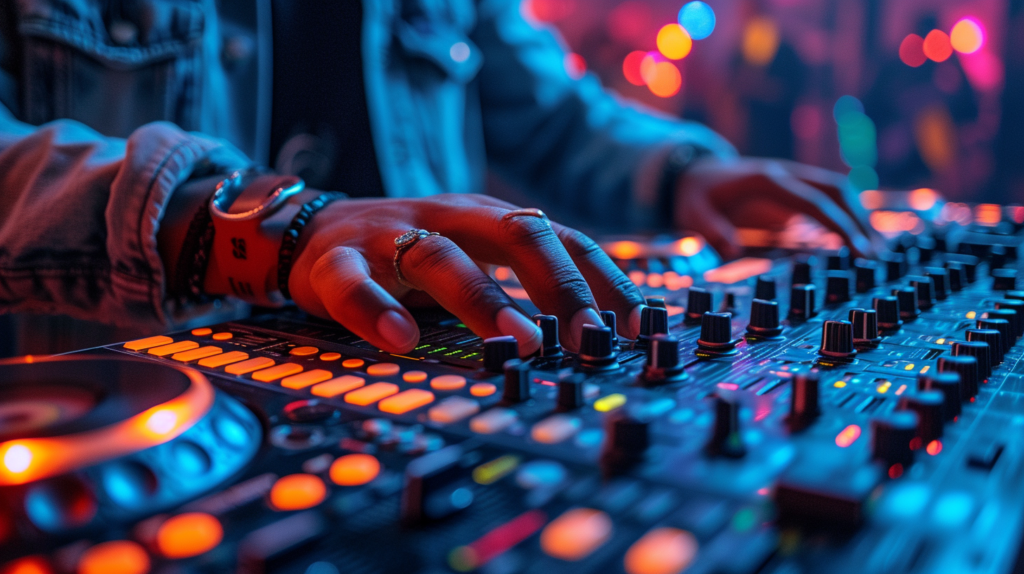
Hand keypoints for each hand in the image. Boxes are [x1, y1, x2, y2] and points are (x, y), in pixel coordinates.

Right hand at [285, 194, 645, 355]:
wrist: (315, 229)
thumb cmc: (412, 251)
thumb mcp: (477, 254)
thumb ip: (527, 281)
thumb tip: (601, 330)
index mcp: (490, 219)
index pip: (562, 238)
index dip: (603, 279)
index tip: (638, 326)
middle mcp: (450, 218)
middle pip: (515, 235)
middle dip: (559, 286)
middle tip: (590, 337)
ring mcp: (393, 235)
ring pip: (441, 257)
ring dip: (482, 298)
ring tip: (517, 339)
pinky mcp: (339, 261)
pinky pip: (358, 284)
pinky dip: (378, 309)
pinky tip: (401, 339)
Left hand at [674, 157, 878, 258]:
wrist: (694, 172)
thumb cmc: (695, 195)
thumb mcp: (693, 213)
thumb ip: (711, 230)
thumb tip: (733, 250)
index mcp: (766, 179)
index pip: (813, 200)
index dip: (839, 224)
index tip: (858, 249)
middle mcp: (785, 174)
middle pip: (836, 190)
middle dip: (859, 220)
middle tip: (875, 255)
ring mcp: (793, 179)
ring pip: (838, 190)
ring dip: (858, 216)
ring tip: (874, 251)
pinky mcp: (795, 190)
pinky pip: (828, 199)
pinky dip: (847, 216)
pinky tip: (858, 240)